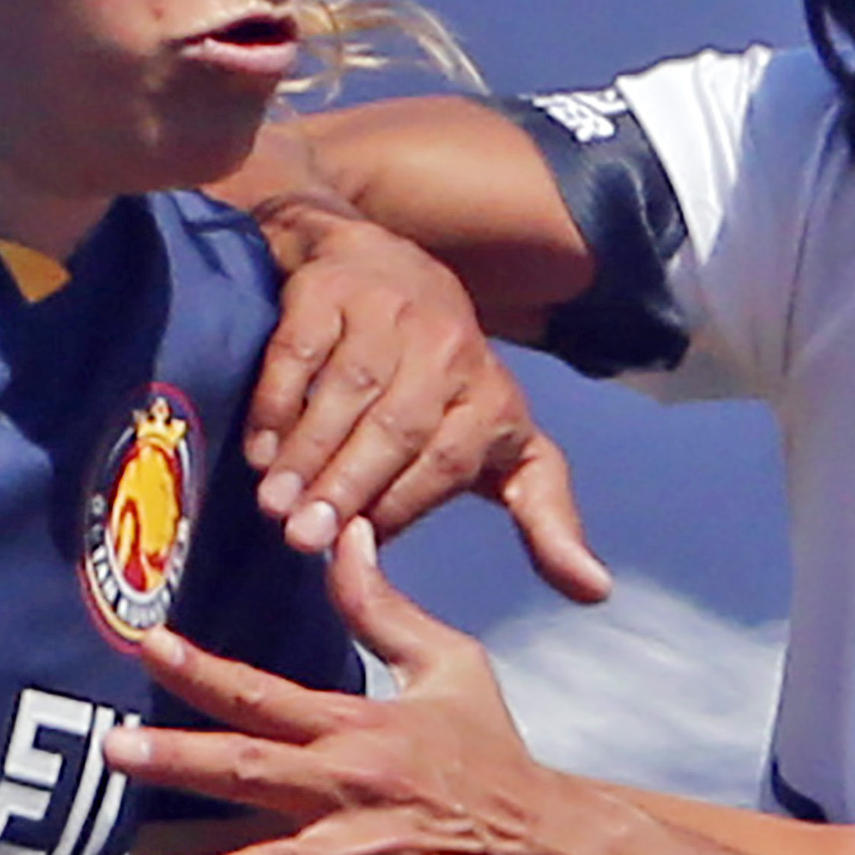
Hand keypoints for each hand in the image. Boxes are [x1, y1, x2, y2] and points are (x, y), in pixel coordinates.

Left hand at [116, 523, 664, 854]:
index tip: (144, 645)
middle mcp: (359, 788)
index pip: (265, 693)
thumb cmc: (503, 764)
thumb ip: (384, 608)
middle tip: (113, 749)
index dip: (202, 669)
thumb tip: (341, 532)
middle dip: (179, 758)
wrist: (570, 854)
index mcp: (361, 730)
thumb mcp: (452, 670)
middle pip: (254, 768)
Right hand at [245, 191, 612, 602]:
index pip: (449, 461)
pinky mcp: (332, 289)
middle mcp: (450, 349)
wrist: (378, 262)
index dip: (402, 506)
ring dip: (306, 454)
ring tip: (273, 505)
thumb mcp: (506, 446)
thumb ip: (546, 516)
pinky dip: (276, 404)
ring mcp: (391, 311)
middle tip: (302, 539)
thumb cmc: (440, 384)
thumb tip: (595, 592)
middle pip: (397, 429)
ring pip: (347, 392)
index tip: (358, 550)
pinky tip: (258, 449)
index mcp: (494, 397)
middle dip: (348, 488)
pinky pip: (300, 353)